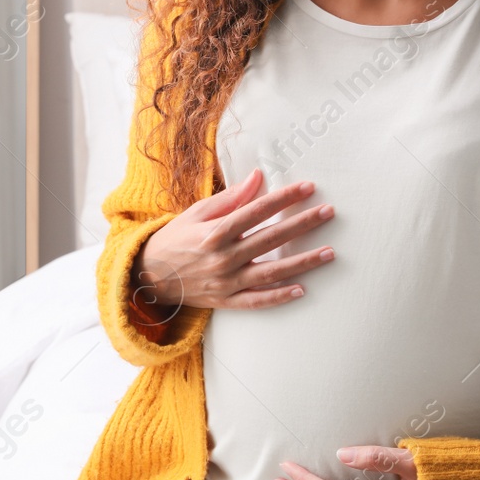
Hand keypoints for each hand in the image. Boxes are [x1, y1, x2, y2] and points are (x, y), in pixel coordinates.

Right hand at [134, 167, 334, 311]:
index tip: (308, 187)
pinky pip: (256, 301)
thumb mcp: (196, 213)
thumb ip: (230, 198)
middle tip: (328, 212)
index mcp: (215, 231)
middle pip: (270, 238)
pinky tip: (302, 289)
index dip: (284, 198)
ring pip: (271, 272)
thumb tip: (258, 177)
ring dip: (302, 262)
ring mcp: (225, 281)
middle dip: (302, 224)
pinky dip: (278, 297)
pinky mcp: (226, 300)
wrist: (149, 276)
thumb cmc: (175, 239)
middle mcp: (223, 257)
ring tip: (329, 252)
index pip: (257, 210)